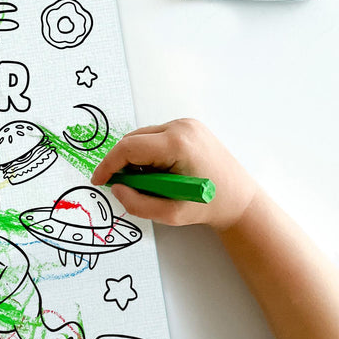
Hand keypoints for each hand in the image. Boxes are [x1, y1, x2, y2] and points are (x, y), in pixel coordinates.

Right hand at [91, 118, 257, 229]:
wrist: (240, 199)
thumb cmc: (208, 206)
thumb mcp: (170, 214)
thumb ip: (137, 203)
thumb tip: (116, 188)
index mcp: (178, 144)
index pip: (128, 148)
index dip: (108, 165)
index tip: (99, 181)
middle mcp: (182, 127)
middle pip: (133, 140)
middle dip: (122, 163)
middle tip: (126, 187)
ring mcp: (187, 124)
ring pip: (142, 137)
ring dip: (136, 159)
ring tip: (149, 183)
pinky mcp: (189, 127)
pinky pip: (155, 137)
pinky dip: (148, 154)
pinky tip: (159, 173)